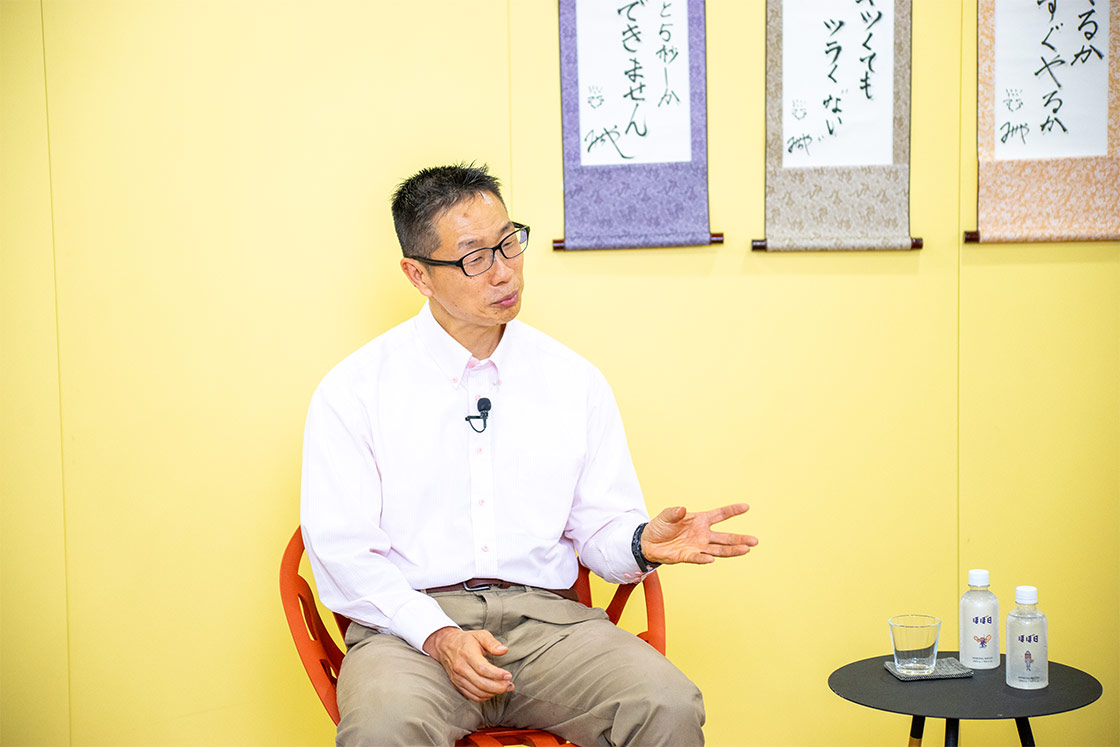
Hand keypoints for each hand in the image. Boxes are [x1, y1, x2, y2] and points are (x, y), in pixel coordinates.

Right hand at [422, 627, 513, 701]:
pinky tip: (493, 692)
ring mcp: (458, 678)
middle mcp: (461, 668)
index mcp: (467, 654)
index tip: (508, 675)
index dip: (497, 674)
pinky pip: (472, 696)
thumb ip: (492, 643)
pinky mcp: (457, 685)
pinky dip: (484, 697)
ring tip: (505, 688)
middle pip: (481, 683)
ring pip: (477, 692)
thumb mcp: (480, 635)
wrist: (446, 645)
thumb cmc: (466, 640)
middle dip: (498, 687)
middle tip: (510, 685)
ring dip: (493, 693)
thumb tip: (504, 650)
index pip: (483, 669)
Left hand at [641, 503, 758, 564]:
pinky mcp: (688, 556)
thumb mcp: (666, 516)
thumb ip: (674, 512)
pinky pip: (698, 558)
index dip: (732, 511)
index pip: (720, 515)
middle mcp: (702, 534)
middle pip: (725, 537)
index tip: (746, 507)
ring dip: (731, 550)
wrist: (648, 542)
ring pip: (718, 549)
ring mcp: (697, 546)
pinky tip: (711, 559)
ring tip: (746, 550)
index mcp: (700, 520)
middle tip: (754, 541)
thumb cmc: (660, 526)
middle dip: (740, 539)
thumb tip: (682, 509)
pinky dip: (704, 559)